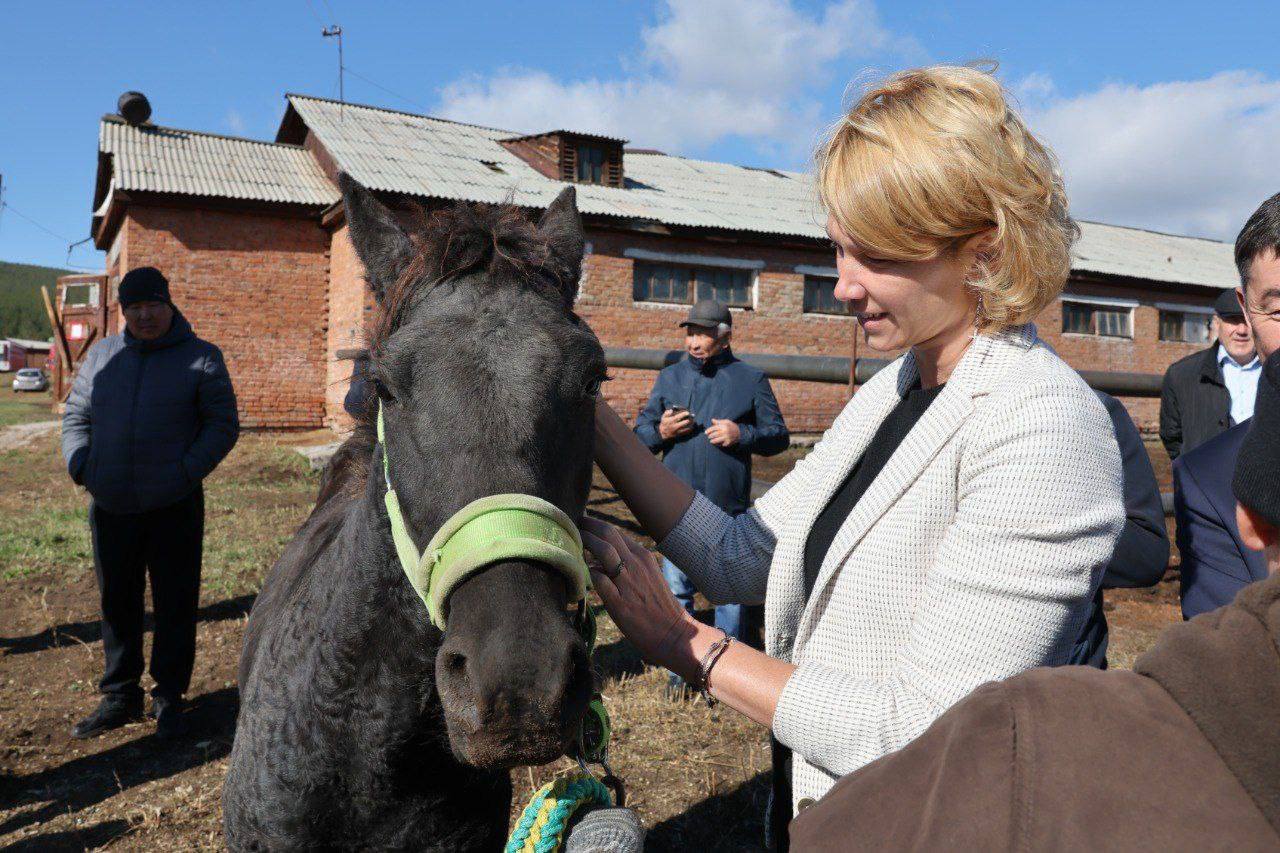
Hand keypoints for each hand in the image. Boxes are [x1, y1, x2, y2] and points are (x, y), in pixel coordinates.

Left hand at [580, 516, 702, 680]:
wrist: (673, 633)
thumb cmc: (659, 606)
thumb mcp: (648, 576)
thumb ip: (628, 565)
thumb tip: (599, 562)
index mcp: (643, 557)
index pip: (615, 533)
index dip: (596, 527)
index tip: (583, 526)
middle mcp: (636, 565)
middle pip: (608, 534)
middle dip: (587, 526)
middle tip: (573, 525)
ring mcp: (629, 583)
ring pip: (603, 551)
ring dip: (586, 543)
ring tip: (572, 543)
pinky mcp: (620, 603)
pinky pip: (599, 580)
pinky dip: (589, 574)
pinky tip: (581, 576)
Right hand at [658, 408, 695, 440]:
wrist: (663, 434)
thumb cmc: (664, 424)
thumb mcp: (663, 417)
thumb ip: (667, 413)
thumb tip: (672, 410)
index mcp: (671, 421)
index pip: (678, 417)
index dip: (683, 414)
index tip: (687, 412)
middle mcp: (675, 426)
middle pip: (684, 423)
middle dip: (689, 419)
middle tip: (692, 416)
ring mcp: (677, 430)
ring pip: (686, 427)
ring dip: (691, 423)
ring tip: (693, 420)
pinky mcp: (679, 434)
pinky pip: (686, 431)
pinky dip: (690, 428)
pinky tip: (692, 425)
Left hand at [705, 419, 739, 447]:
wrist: (740, 433)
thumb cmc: (732, 426)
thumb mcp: (726, 421)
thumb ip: (719, 421)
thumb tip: (712, 420)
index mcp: (724, 426)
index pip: (714, 428)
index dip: (708, 430)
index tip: (705, 432)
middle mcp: (725, 432)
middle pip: (714, 435)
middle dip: (710, 436)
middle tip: (708, 437)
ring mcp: (726, 438)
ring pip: (716, 440)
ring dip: (712, 441)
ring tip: (711, 441)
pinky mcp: (728, 443)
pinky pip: (721, 444)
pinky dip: (718, 444)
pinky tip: (717, 444)